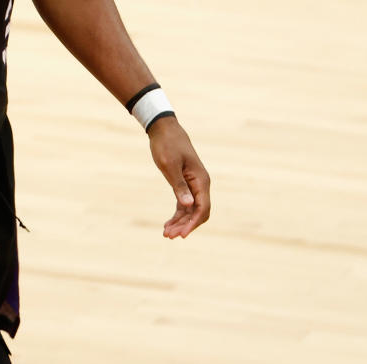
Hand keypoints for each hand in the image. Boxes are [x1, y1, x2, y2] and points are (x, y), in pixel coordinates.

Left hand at [148, 116, 210, 238]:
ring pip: (191, 210)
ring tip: (166, 233)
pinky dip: (178, 214)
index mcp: (201, 180)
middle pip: (198, 212)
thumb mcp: (169, 166)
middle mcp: (201, 184)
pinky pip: (185, 204)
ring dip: (181, 222)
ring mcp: (194, 184)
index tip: (181, 235)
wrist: (164, 129)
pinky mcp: (185, 184)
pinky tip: (168, 224)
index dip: (193, 224)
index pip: (202, 208)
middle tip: (169, 236)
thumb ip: (179, 186)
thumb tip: (188, 205)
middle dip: (185, 225)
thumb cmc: (167, 145)